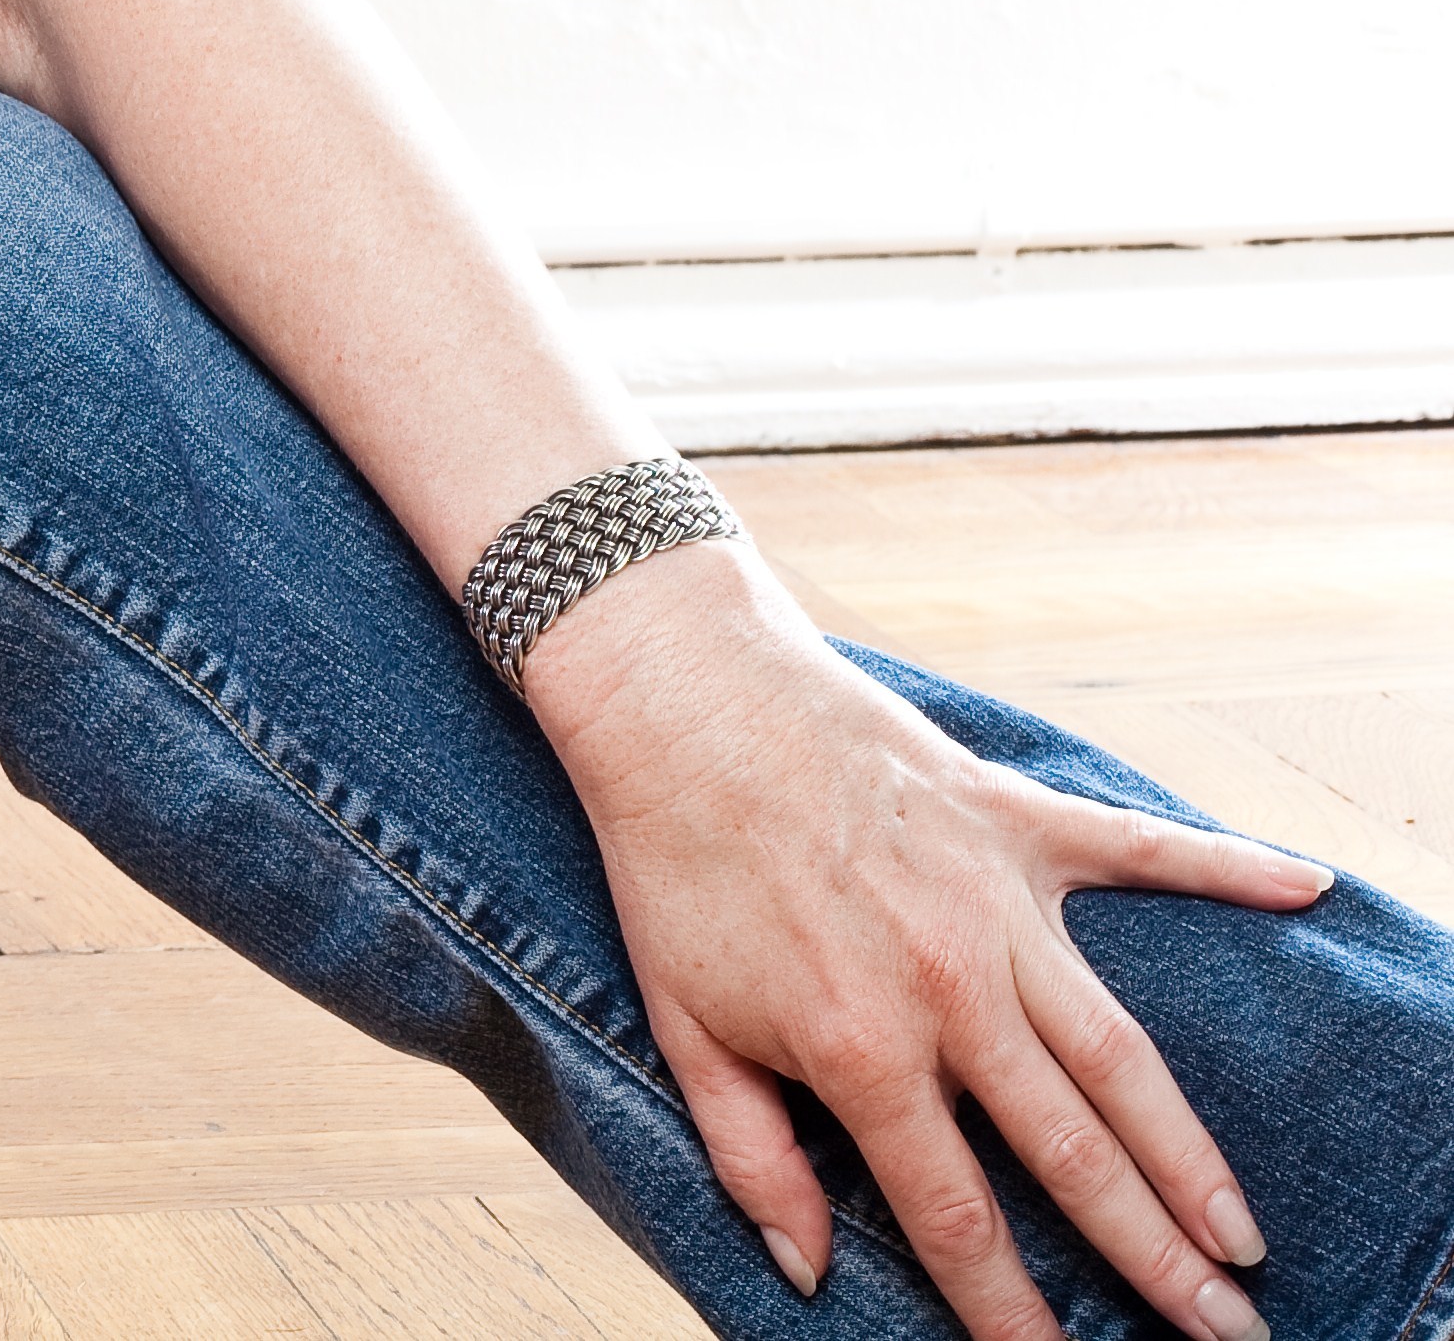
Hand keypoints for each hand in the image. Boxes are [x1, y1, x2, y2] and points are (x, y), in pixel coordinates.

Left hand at [531, 544, 1325, 1340]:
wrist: (677, 702)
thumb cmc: (673, 869)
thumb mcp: (683, 1027)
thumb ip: (751, 1156)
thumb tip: (804, 1268)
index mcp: (861, 1049)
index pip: (956, 1217)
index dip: (1012, 1311)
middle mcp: (949, 988)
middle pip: (1074, 1154)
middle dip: (1153, 1258)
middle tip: (1226, 1333)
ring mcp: (995, 905)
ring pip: (1122, 1052)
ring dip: (1192, 1151)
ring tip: (1242, 1236)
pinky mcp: (1014, 821)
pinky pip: (1143, 851)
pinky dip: (1229, 866)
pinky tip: (1306, 889)